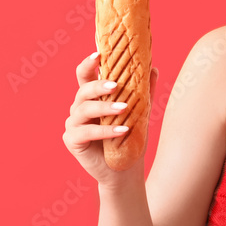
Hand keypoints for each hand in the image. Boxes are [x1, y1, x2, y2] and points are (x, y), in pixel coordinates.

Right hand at [62, 51, 159, 185]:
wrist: (125, 171)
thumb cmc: (130, 139)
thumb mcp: (139, 112)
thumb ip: (144, 91)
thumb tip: (153, 68)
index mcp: (92, 97)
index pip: (85, 75)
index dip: (89, 63)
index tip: (99, 53)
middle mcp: (79, 108)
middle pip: (83, 90)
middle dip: (99, 85)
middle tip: (116, 85)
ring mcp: (73, 124)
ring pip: (84, 109)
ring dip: (105, 107)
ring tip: (124, 108)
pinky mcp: (72, 141)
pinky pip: (86, 132)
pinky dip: (105, 130)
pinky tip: (122, 130)